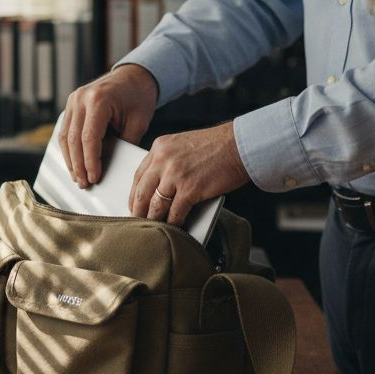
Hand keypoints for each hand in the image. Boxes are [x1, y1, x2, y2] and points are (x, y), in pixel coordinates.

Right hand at [59, 64, 158, 187]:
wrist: (134, 77)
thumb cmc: (138, 98)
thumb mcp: (138, 122)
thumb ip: (123, 144)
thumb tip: (110, 169)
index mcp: (98, 100)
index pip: (89, 138)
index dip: (90, 162)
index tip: (94, 178)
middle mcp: (81, 98)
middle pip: (74, 139)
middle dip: (78, 165)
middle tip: (84, 183)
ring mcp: (73, 100)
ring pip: (65, 136)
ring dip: (70, 160)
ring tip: (78, 178)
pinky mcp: (71, 104)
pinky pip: (65, 130)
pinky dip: (69, 149)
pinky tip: (74, 163)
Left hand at [129, 122, 249, 226]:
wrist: (240, 145)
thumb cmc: (218, 146)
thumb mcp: (183, 145)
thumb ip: (169, 161)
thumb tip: (161, 184)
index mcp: (160, 147)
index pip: (139, 175)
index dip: (134, 194)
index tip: (134, 204)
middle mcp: (163, 160)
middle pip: (142, 192)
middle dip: (139, 211)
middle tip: (139, 222)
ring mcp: (175, 175)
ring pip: (156, 205)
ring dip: (155, 220)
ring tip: (155, 229)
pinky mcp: (189, 189)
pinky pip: (175, 213)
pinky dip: (174, 223)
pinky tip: (175, 228)